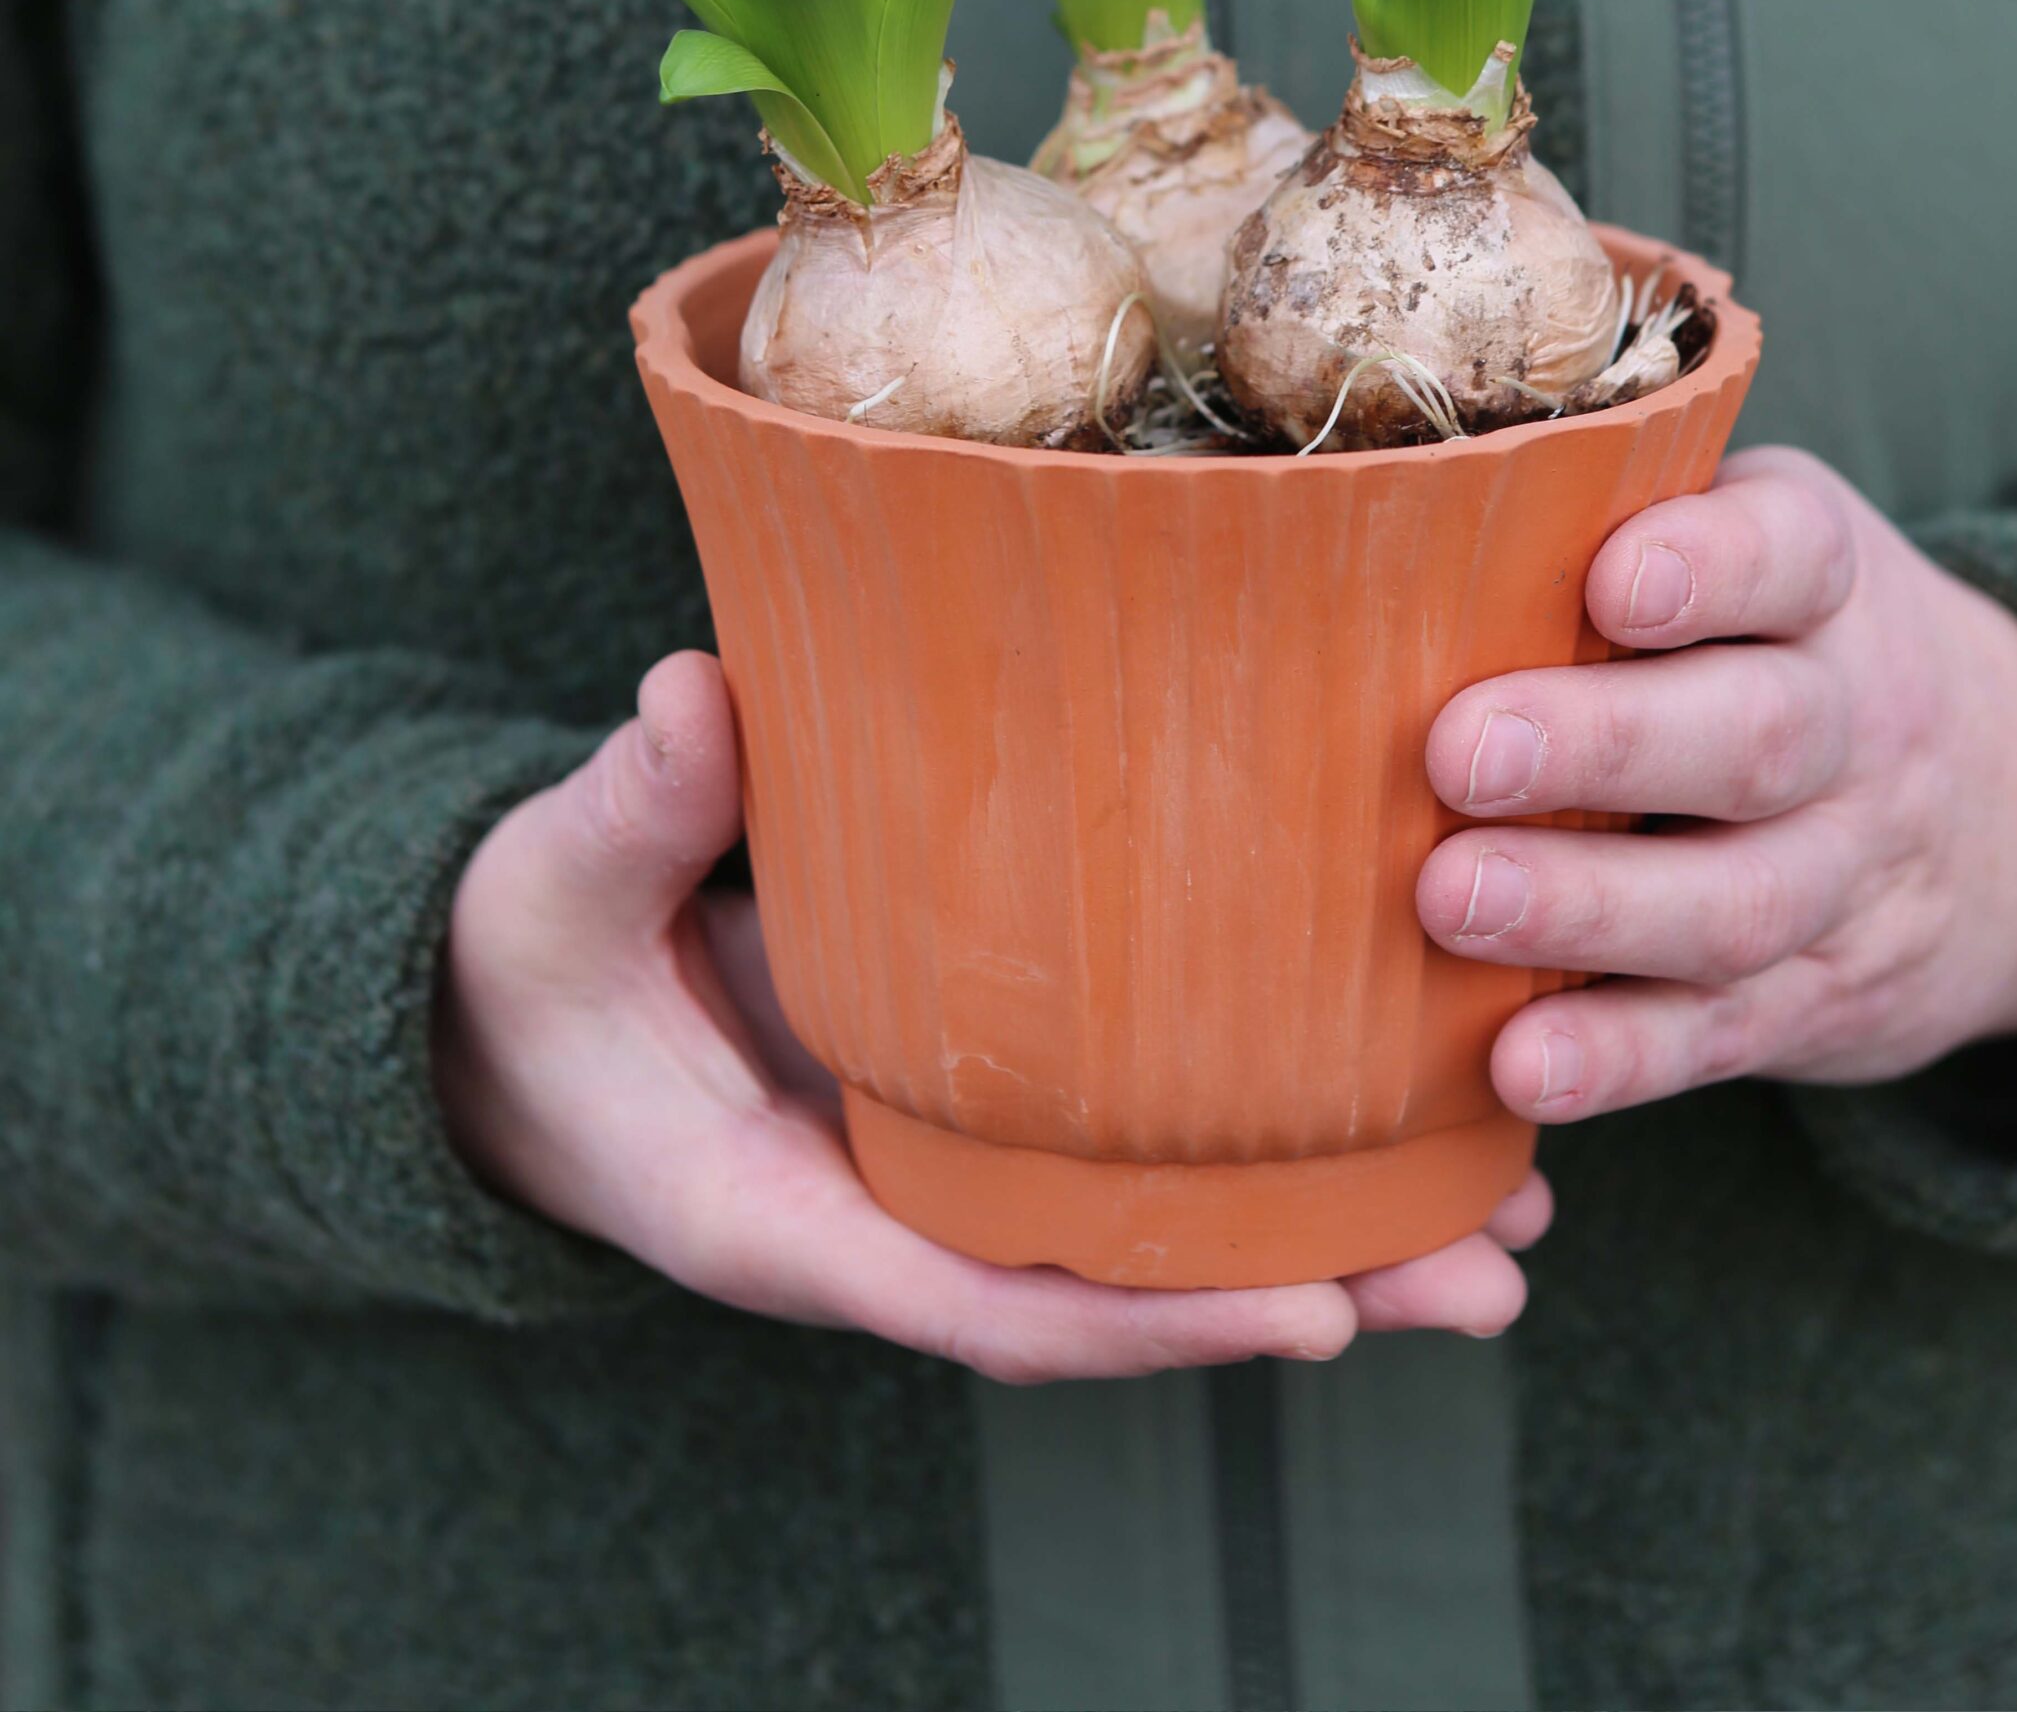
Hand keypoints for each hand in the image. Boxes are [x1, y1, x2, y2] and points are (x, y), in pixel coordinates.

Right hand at [437, 651, 1547, 1381]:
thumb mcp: (552, 895)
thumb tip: (692, 702)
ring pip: (1146, 1242)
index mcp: (784, 1216)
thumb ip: (629, 813)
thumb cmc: (525, 968)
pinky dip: (1252, 1154)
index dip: (1155, 1319)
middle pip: (1117, 1301)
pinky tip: (1381, 1106)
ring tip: (1505, 1221)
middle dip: (1303, 1298)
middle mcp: (887, 1224)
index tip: (1320, 1312)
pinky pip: (1124, 1158)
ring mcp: (938, 1174)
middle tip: (1491, 1277)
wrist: (506, 1017)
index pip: (988, 1303)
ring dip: (1325, 1241)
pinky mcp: (969, 1108)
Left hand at [1417, 446, 2016, 1119]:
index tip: (1610, 583)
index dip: (1708, 567)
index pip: (1791, 556)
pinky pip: (1715, 1036)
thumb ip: (1614, 523)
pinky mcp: (1810, 1001)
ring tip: (1452, 899)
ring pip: (1735, 901)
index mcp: (1824, 587)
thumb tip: (1391, 510)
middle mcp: (1853, 725)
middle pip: (1757, 737)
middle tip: (1460, 752)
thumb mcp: (1753, 550)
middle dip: (1604, 745)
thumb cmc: (1774, 645)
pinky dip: (1616, 1057)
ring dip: (1587, 909)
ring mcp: (1841, 876)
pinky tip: (1516, 1061)